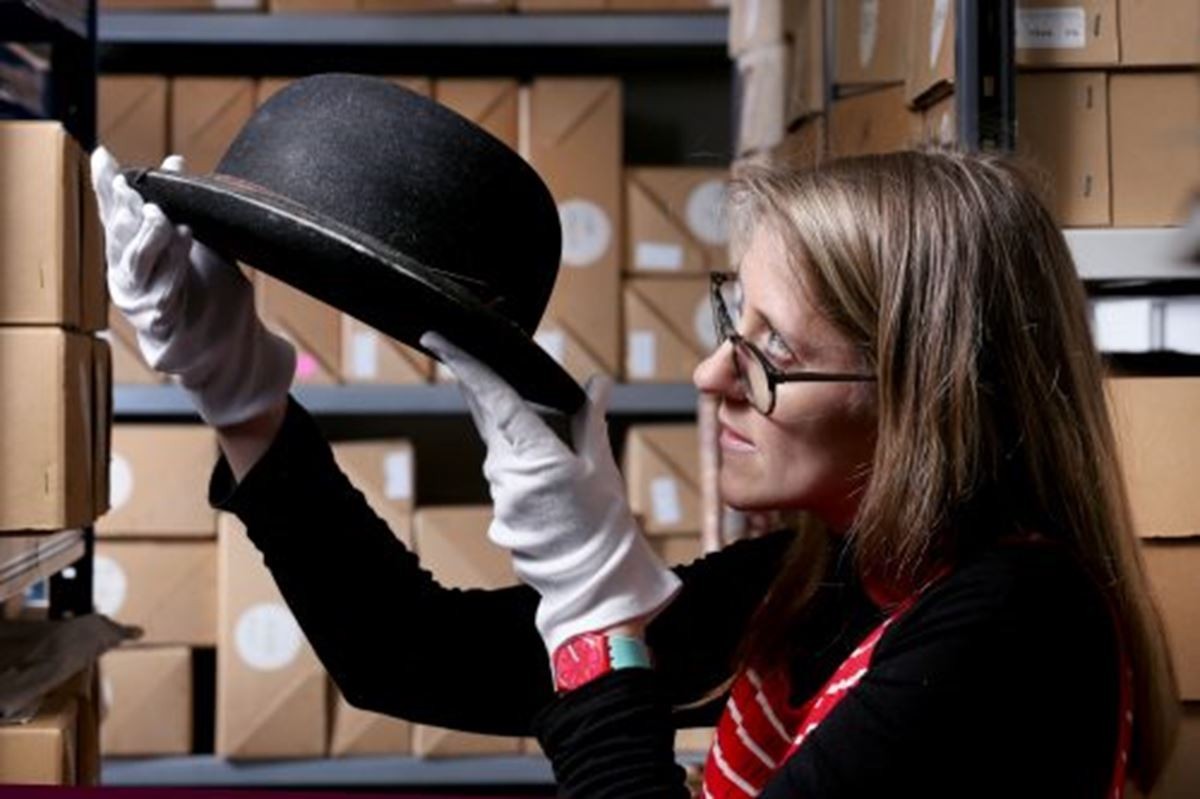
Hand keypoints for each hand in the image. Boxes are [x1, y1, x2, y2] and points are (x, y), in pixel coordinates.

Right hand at [90, 147, 294, 427]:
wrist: (232, 348)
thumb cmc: (211, 294)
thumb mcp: (198, 241)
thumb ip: (181, 205)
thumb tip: (174, 161)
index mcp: (133, 254)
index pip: (115, 214)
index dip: (107, 187)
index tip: (104, 159)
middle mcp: (129, 278)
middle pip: (119, 237)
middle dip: (124, 210)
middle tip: (132, 187)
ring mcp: (141, 303)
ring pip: (135, 264)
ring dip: (149, 238)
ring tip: (163, 216)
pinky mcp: (163, 325)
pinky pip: (162, 292)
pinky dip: (171, 267)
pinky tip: (181, 243)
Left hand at [422, 332, 681, 655]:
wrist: (593, 581)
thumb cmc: (602, 522)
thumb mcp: (601, 463)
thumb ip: (591, 419)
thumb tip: (597, 382)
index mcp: (534, 452)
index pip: (493, 397)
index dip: (465, 364)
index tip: (438, 340)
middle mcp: (506, 471)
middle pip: (486, 415)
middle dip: (476, 384)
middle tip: (463, 352)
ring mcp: (499, 495)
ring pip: (499, 447)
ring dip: (512, 433)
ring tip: (547, 442)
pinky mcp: (500, 515)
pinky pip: (506, 477)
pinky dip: (520, 466)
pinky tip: (547, 482)